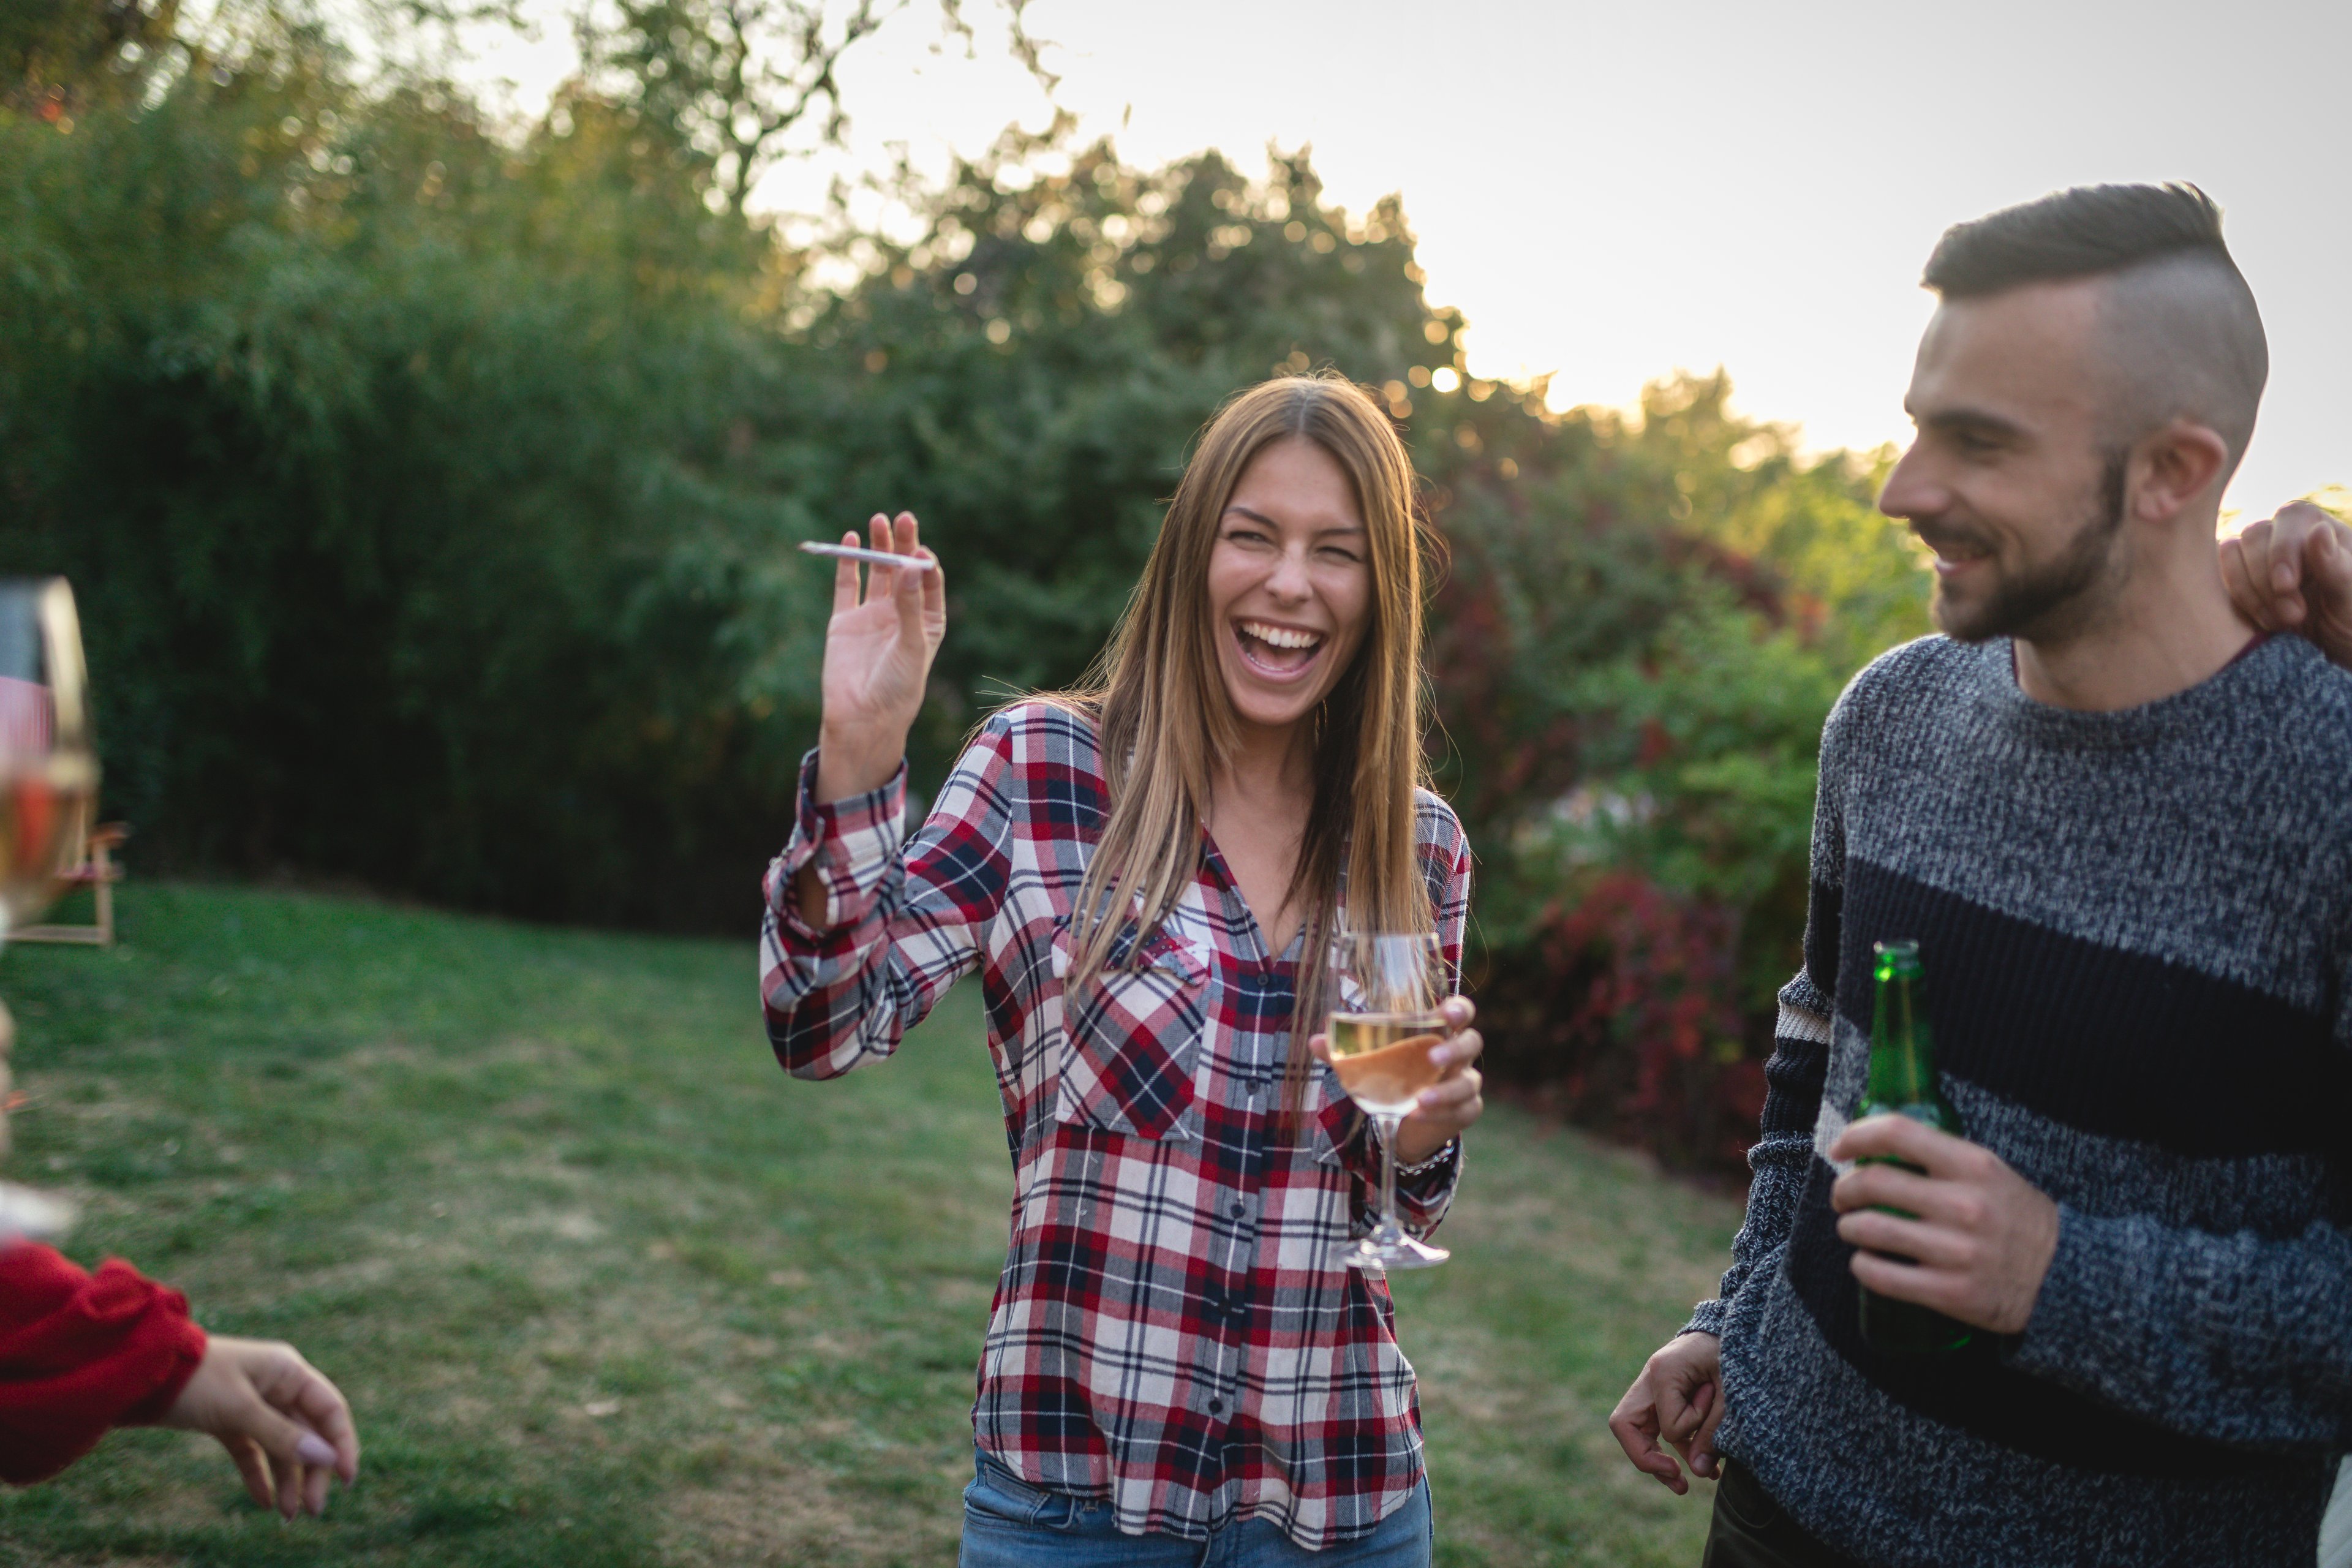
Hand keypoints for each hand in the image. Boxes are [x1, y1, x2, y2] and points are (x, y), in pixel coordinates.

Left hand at [161, 1334, 359, 1518]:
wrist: (136, 1376)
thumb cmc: (194, 1380)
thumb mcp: (239, 1409)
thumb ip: (281, 1435)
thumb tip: (325, 1459)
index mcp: (288, 1371)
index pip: (329, 1409)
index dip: (342, 1444)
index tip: (346, 1480)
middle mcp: (276, 1386)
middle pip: (307, 1433)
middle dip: (312, 1471)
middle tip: (313, 1510)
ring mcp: (252, 1403)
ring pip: (281, 1446)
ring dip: (287, 1479)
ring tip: (288, 1515)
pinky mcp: (228, 1420)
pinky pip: (252, 1450)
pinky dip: (258, 1474)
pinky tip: (263, 1501)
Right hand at [814, 512, 945, 801]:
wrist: (862, 716)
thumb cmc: (898, 687)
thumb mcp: (911, 645)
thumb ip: (909, 605)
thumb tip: (910, 565)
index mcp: (927, 620)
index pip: (929, 580)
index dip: (925, 562)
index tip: (920, 551)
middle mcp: (901, 613)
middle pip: (903, 569)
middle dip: (904, 543)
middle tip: (903, 518)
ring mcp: (872, 614)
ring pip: (876, 571)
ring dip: (879, 546)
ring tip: (879, 520)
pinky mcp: (844, 620)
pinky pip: (846, 584)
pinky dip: (847, 562)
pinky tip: (850, 538)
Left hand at [1308, 995, 1483, 1165]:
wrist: (1406, 1121)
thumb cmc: (1393, 1077)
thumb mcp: (1370, 1062)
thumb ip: (1344, 1051)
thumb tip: (1315, 1040)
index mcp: (1438, 1032)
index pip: (1460, 1011)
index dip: (1459, 1009)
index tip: (1448, 1012)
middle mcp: (1458, 1054)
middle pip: (1471, 1042)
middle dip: (1455, 1049)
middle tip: (1433, 1057)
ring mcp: (1465, 1082)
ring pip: (1468, 1082)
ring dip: (1446, 1091)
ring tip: (1420, 1099)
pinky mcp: (1466, 1109)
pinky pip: (1464, 1109)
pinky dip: (1442, 1113)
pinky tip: (1418, 1115)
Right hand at [1609, 1331, 1723, 1492]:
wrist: (1730, 1329)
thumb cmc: (1732, 1352)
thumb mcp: (1730, 1391)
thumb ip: (1713, 1430)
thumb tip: (1700, 1472)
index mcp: (1664, 1371)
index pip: (1668, 1425)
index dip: (1693, 1431)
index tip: (1713, 1415)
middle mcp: (1648, 1378)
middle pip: (1625, 1425)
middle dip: (1646, 1458)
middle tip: (1675, 1477)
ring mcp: (1649, 1386)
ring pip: (1634, 1431)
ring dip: (1656, 1460)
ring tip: (1683, 1486)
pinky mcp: (1658, 1395)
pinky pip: (1652, 1427)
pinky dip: (1670, 1448)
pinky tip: (1699, 1463)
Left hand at [1827, 1115, 2058, 1334]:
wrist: (2066, 1277)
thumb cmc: (2019, 1219)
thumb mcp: (1992, 1173)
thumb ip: (1943, 1158)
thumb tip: (1881, 1149)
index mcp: (1973, 1166)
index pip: (1897, 1133)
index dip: (1857, 1135)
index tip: (1840, 1148)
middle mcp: (1963, 1205)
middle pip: (1873, 1183)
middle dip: (1844, 1189)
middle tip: (1843, 1197)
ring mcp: (1956, 1251)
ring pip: (1870, 1229)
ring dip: (1849, 1227)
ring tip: (1852, 1228)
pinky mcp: (1951, 1292)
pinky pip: (1883, 1276)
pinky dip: (1862, 1266)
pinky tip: (1865, 1261)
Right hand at [2221, 501, 2351, 669]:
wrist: (2337, 645)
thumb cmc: (2351, 616)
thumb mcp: (2351, 595)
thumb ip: (2335, 564)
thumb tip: (2318, 529)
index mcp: (2318, 526)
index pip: (2291, 517)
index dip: (2282, 549)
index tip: (2286, 586)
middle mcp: (2284, 534)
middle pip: (2255, 534)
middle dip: (2267, 580)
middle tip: (2295, 616)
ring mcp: (2256, 555)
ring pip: (2231, 553)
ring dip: (2251, 592)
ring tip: (2282, 621)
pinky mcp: (2237, 577)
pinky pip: (2219, 575)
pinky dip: (2239, 599)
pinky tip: (2265, 621)